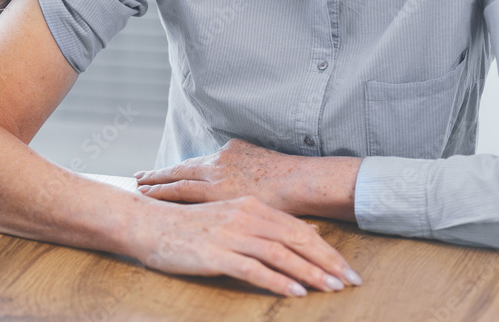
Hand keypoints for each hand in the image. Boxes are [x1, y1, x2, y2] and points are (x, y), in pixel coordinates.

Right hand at [132, 196, 361, 295]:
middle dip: (327, 262)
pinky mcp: (215, 253)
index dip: (326, 249)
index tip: (347, 268)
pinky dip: (277, 280)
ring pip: (279, 254)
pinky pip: (253, 268)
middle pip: (295, 239)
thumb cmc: (189, 225)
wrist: (147, 224)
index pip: (298, 228)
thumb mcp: (232, 216)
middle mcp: (244, 217)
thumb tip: (308, 230)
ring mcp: (230, 235)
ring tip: (331, 289)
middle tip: (351, 281)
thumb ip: (268, 223)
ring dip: (309, 272)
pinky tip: (294, 292)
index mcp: (250, 206)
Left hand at [133, 139, 361, 221]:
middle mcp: (217, 164)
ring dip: (158, 187)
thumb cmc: (288, 174)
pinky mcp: (221, 196)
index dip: (173, 170)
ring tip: (140, 190)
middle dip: (158, 175)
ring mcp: (217, 179)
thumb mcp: (261, 158)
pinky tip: (154, 203)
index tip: (155, 173)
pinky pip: (188, 198)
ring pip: (180, 183)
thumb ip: (244, 160)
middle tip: (137, 178)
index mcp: (227, 154)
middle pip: (180, 170)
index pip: (193, 165)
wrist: (301, 181)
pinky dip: (169, 199)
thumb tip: (238, 164)